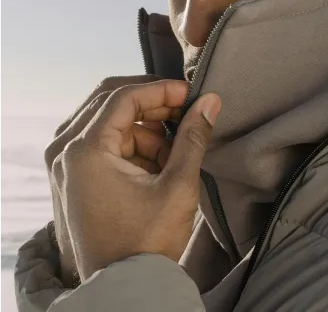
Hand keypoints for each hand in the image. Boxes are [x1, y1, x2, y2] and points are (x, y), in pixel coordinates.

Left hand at [50, 79, 221, 280]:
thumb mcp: (178, 185)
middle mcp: (68, 153)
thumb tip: (210, 102)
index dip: (161, 90)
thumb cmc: (148, 243)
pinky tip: (159, 163)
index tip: (189, 93)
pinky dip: (136, 145)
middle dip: (153, 105)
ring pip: (112, 123)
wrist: (126, 288)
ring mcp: (69, 166)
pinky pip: (108, 144)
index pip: (124, 98)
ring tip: (173, 149)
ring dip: (146, 127)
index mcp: (86, 152)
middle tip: (185, 112)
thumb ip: (194, 136)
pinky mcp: (78, 177)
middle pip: (112, 104)